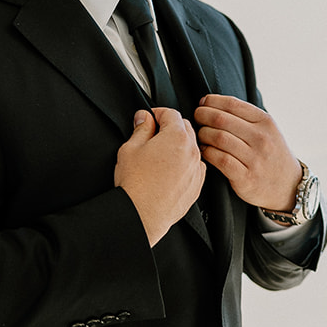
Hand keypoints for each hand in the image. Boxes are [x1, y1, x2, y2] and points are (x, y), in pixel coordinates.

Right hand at [114, 108, 205, 245]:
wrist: (142, 214)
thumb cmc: (136, 184)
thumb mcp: (130, 148)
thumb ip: (141, 128)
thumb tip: (144, 118)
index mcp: (176, 137)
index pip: (171, 113)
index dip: (157, 113)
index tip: (149, 118)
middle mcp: (191, 151)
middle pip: (185, 128)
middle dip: (170, 127)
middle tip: (152, 134)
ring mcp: (196, 169)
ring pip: (191, 148)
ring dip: (178, 146)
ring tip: (159, 155)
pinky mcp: (196, 185)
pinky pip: (194, 167)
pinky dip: (185, 164)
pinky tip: (168, 171)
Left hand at [194, 94, 302, 210]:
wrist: (288, 185)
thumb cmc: (271, 154)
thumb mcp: (268, 130)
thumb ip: (246, 117)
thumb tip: (211, 102)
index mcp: (265, 122)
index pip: (232, 104)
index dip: (212, 101)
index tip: (203, 103)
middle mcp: (261, 139)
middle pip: (222, 119)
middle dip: (203, 115)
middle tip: (197, 117)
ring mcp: (254, 159)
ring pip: (219, 138)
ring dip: (203, 134)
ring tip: (200, 135)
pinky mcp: (246, 177)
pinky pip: (220, 159)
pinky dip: (207, 152)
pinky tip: (205, 151)